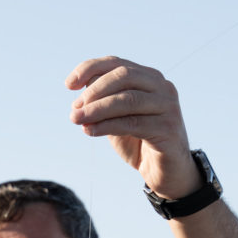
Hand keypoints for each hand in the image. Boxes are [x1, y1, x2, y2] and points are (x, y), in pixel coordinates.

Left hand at [66, 56, 200, 198]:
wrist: (166, 173)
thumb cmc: (139, 143)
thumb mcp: (117, 119)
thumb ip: (103, 105)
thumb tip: (79, 97)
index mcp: (149, 78)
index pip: (117, 63)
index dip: (90, 69)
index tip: (68, 84)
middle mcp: (162, 87)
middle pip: (124, 76)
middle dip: (95, 90)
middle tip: (75, 108)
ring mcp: (168, 107)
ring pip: (128, 99)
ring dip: (98, 109)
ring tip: (77, 119)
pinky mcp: (168, 129)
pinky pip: (133, 123)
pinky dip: (108, 126)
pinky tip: (90, 131)